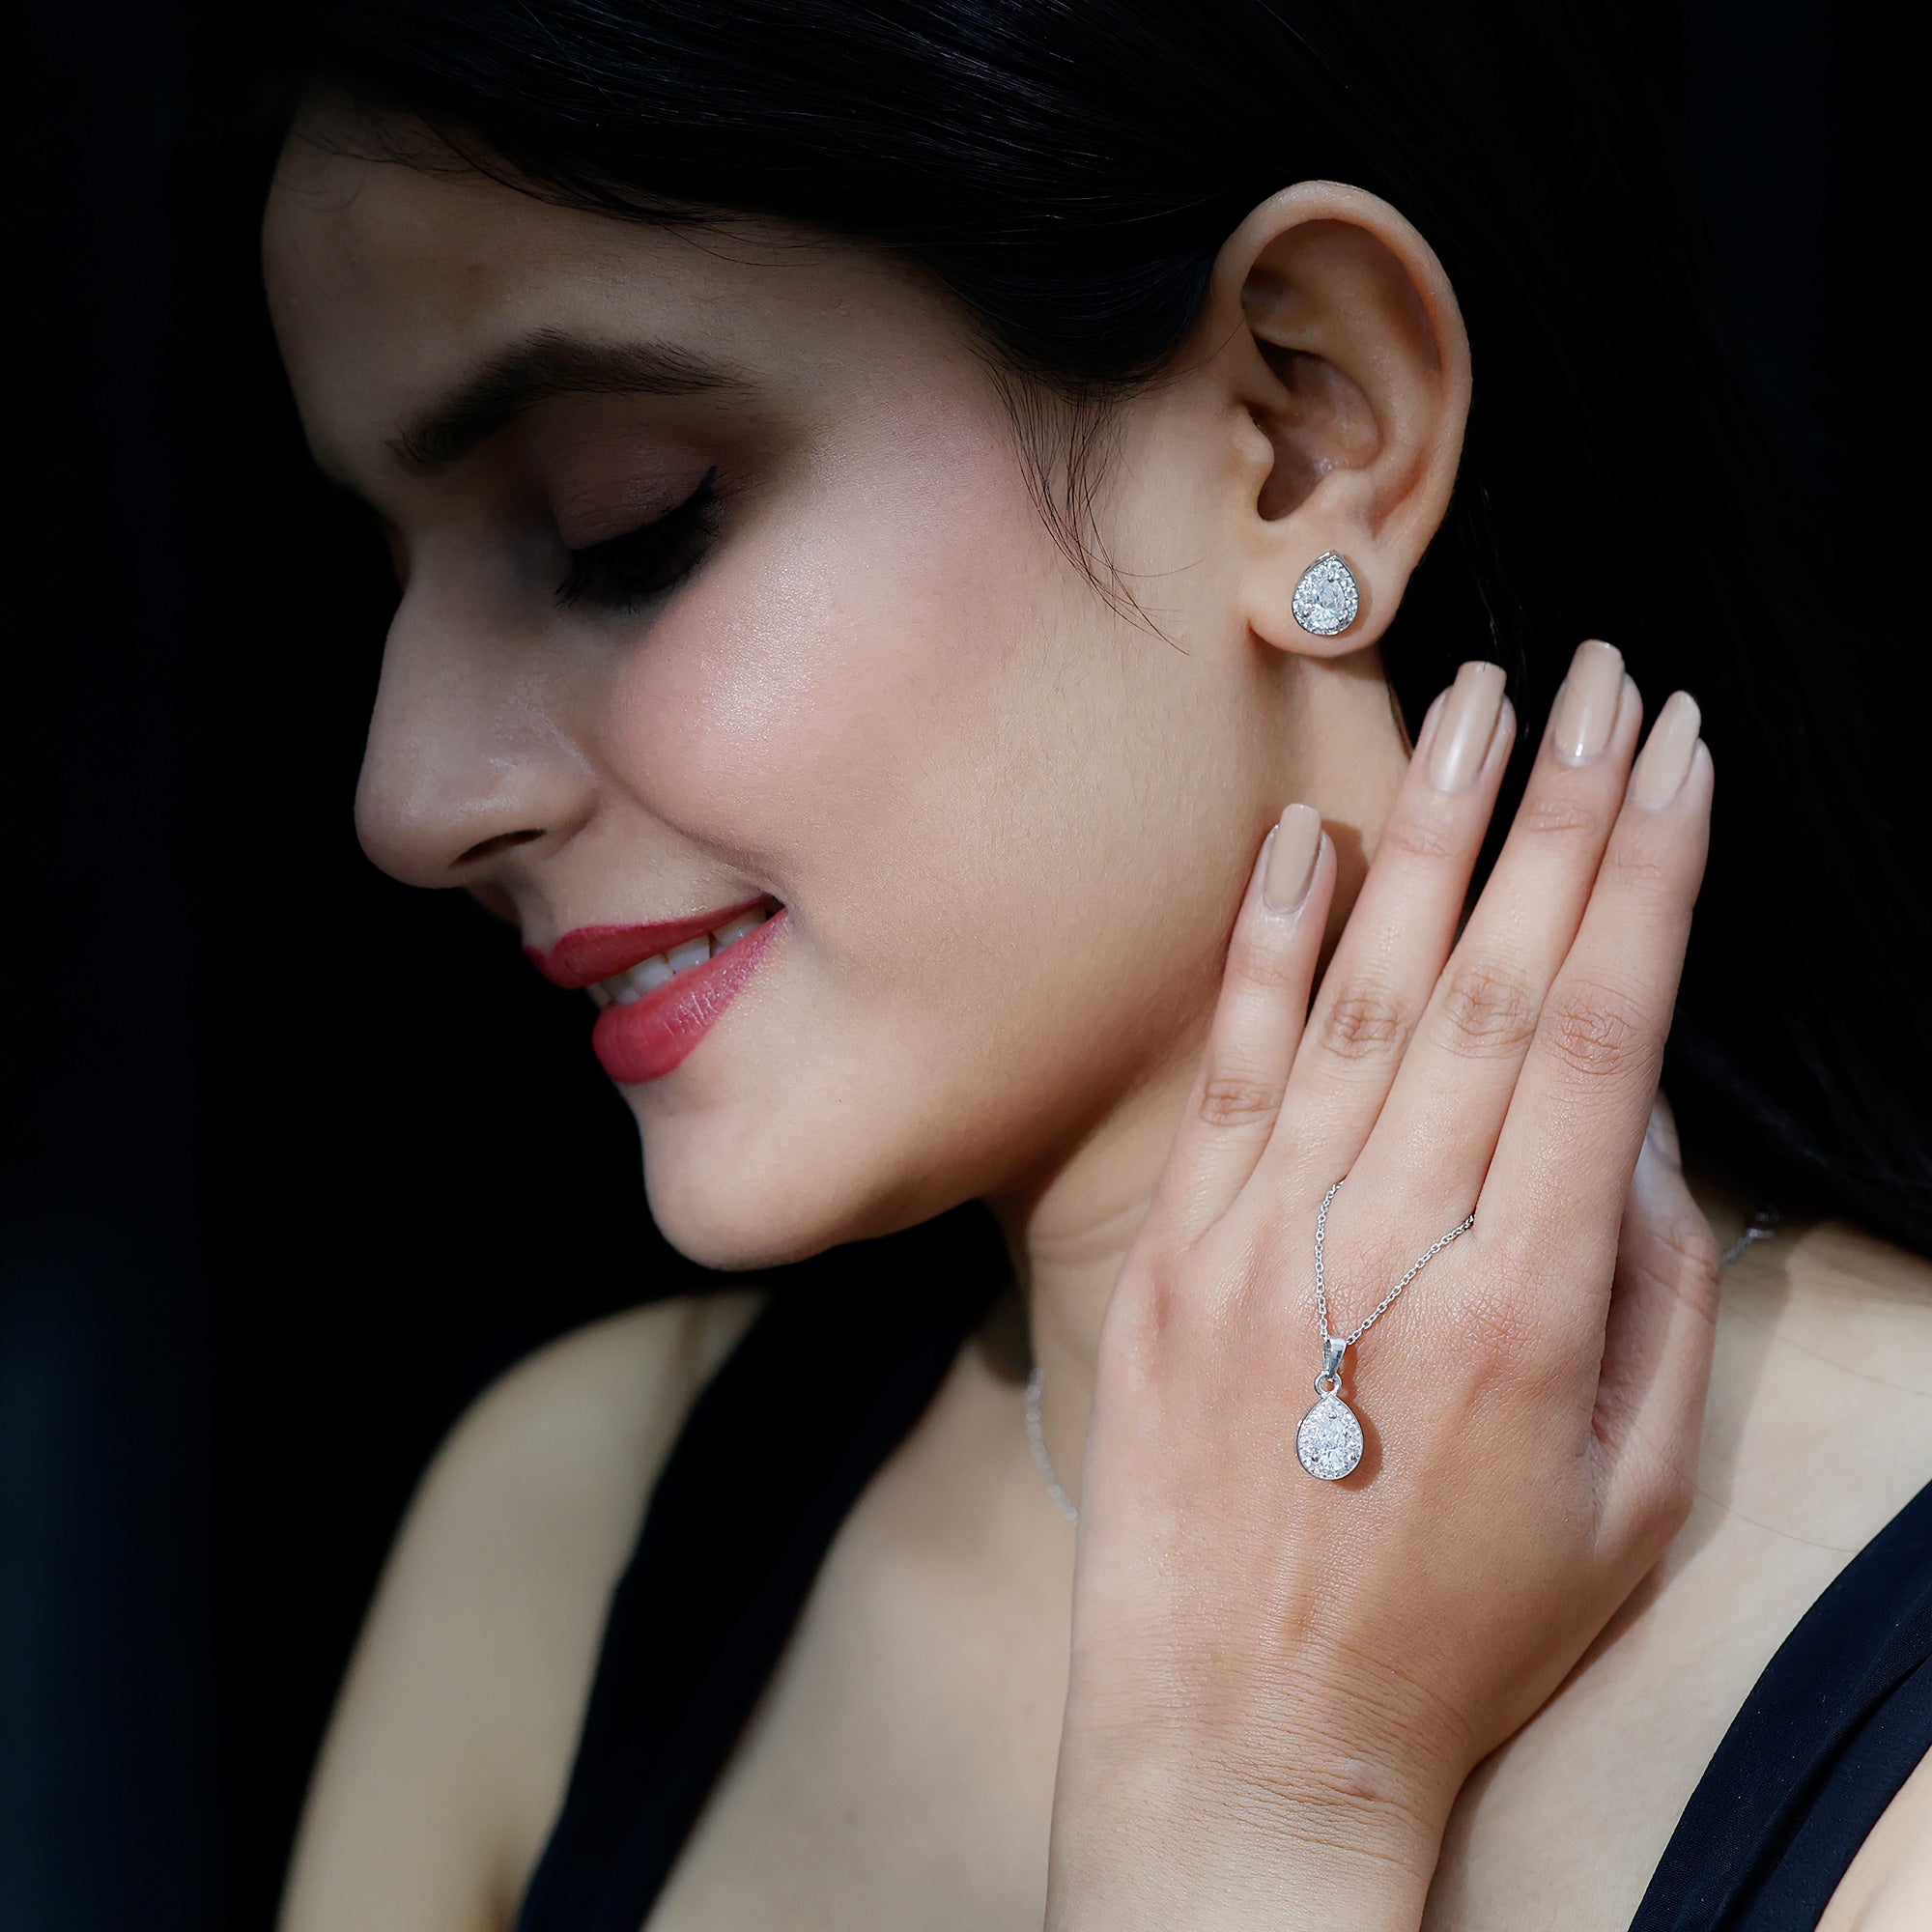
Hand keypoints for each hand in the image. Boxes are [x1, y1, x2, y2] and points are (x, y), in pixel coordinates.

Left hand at [1045, 644, 1720, 1929]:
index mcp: (1521, 1310)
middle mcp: (1384, 1248)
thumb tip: (1636, 1118)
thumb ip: (1651, 1294)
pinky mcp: (1169, 1250)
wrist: (1243, 1730)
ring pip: (1358, 998)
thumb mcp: (1628, 1499)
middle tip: (1593, 680)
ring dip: (1421, 841)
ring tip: (1469, 704)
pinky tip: (1304, 838)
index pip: (1596, 1038)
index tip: (1674, 758)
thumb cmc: (1455, 1630)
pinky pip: (1224, 1068)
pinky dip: (1264, 946)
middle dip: (1553, 816)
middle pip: (1487, 986)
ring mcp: (1257, 1237)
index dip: (1643, 881)